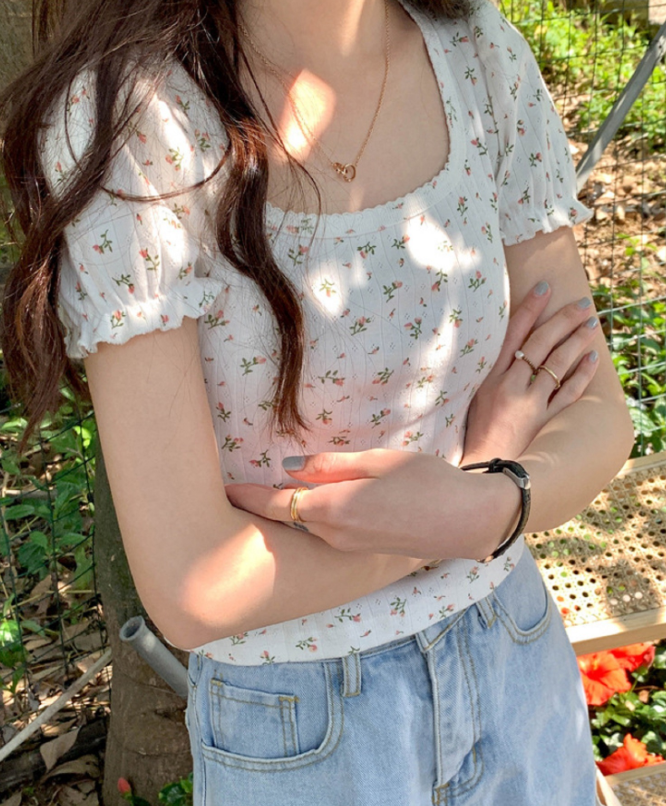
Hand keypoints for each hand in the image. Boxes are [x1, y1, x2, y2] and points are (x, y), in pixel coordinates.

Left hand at [225, 450, 519, 561]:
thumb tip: (290, 467)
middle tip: (239, 489)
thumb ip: (331, 465)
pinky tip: (315, 503)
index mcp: (333, 509)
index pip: (277, 504)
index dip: (248, 497)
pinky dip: (312, 518)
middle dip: (263, 505)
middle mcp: (333, 535)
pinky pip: (325, 532)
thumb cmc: (426, 481)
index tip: (224, 490)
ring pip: (306, 525)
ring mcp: (347, 546)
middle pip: (287, 518)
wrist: (467, 521)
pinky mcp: (361, 550)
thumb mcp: (378, 461)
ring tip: (272, 491)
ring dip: (288, 511)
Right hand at [462, 281, 600, 464]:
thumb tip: (503, 351)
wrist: (481, 471)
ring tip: (591, 324)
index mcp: (489, 378)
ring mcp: (529, 404)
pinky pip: (568, 393)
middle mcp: (510, 387)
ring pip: (557, 364)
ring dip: (576, 341)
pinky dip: (581, 374)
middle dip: (562, 320)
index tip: (544, 287)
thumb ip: (487, 375)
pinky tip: (591, 358)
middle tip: (581, 303)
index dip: (529, 308)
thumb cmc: (473, 435)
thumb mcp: (470, 399)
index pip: (512, 334)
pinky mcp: (544, 421)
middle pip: (540, 344)